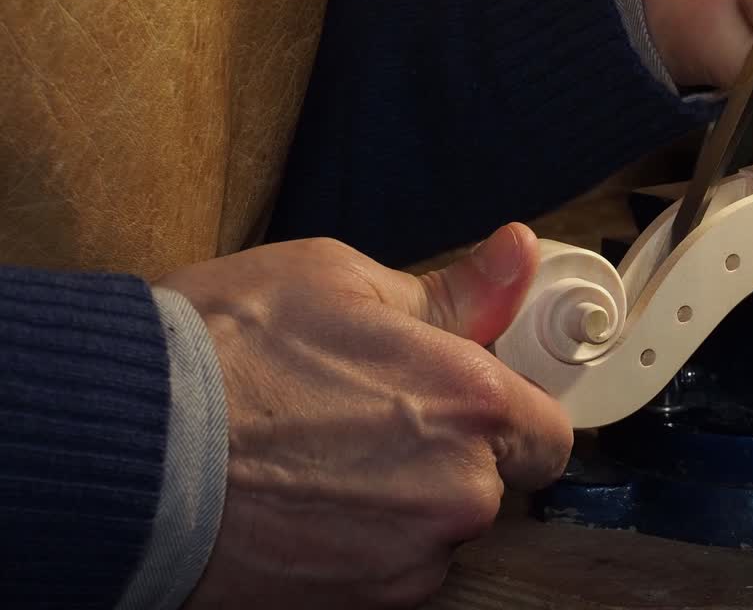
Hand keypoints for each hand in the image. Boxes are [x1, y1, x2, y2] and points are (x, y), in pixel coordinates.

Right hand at [158, 224, 571, 607]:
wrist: (125, 442)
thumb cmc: (228, 347)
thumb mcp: (344, 281)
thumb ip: (456, 289)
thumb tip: (518, 252)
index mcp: (472, 404)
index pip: (551, 433)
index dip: (514, 417)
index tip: (474, 404)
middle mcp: (458, 492)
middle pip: (493, 485)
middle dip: (452, 457)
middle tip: (376, 421)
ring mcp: (408, 559)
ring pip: (436, 530)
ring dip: (404, 503)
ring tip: (324, 460)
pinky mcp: (358, 604)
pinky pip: (390, 570)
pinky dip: (362, 544)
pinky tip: (307, 502)